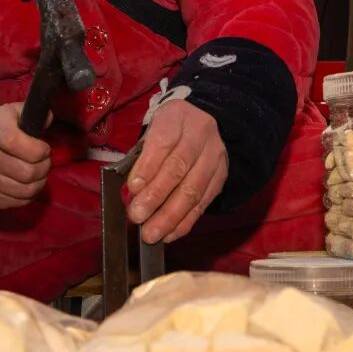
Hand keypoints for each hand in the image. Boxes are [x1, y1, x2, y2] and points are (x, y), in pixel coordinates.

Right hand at [0, 103, 50, 208]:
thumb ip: (32, 112)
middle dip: (43, 167)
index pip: (13, 141)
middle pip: (26, 171)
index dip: (37, 150)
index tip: (44, 149)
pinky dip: (29, 195)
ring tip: (38, 173)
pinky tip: (28, 184)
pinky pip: (17, 202)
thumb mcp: (12, 113)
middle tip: (43, 162)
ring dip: (39, 182)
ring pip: (25, 190)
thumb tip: (48, 118)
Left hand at [126, 101, 228, 243]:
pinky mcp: (220, 177)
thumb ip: (142, 156)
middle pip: (179, 168)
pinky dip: (185, 222)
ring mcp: (214, 156)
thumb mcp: (152, 131)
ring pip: (193, 189)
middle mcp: (200, 134)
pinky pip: (203, 203)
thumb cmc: (168, 130)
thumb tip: (133, 190)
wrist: (202, 120)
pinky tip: (169, 234)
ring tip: (151, 233)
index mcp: (177, 117)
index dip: (147, 167)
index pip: (163, 142)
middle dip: (156, 196)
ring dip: (170, 216)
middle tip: (137, 216)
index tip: (132, 189)